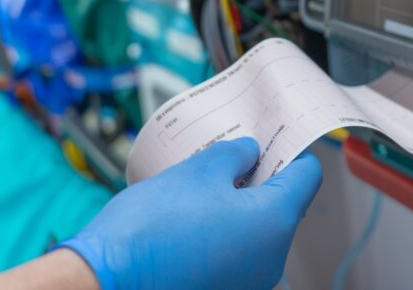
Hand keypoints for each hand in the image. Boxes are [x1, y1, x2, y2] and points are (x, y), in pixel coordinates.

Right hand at [58, 138, 321, 289]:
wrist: (105, 283)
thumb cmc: (150, 229)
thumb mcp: (199, 171)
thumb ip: (235, 155)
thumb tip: (250, 153)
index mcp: (275, 222)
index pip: (307, 177)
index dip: (293, 151)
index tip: (276, 138)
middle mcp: (272, 259)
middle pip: (283, 205)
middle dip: (261, 178)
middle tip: (233, 155)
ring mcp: (250, 281)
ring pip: (258, 231)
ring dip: (240, 206)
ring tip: (205, 185)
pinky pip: (238, 254)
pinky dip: (225, 233)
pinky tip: (194, 217)